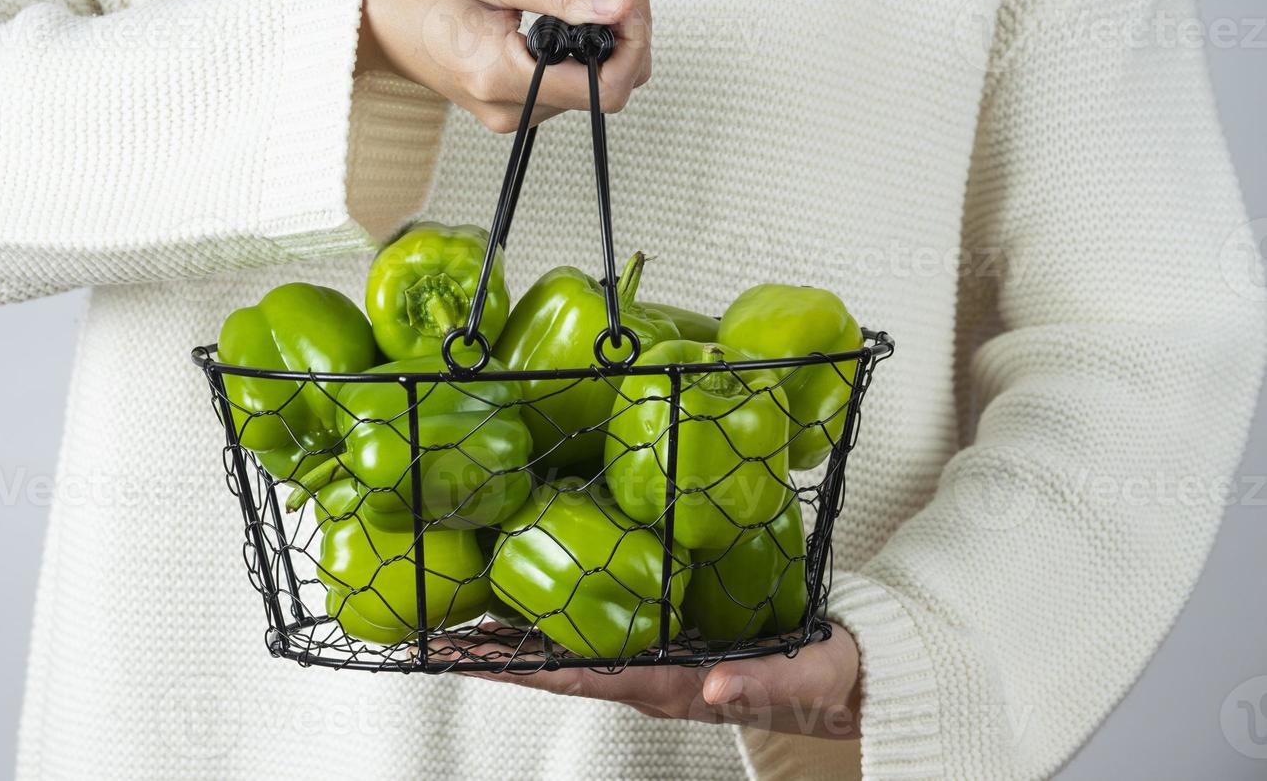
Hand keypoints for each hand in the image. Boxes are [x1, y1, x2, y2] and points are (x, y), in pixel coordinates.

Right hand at [358, 0, 652, 132]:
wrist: (368, 5)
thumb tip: (623, 6)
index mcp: (502, 77)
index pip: (605, 88)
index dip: (632, 38)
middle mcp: (511, 107)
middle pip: (608, 84)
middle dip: (624, 24)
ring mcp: (513, 109)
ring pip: (595, 81)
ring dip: (605, 26)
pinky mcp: (514, 99)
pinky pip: (571, 78)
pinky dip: (584, 38)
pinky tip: (566, 0)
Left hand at [461, 624, 861, 738]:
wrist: (844, 672)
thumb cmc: (821, 675)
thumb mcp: (801, 679)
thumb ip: (760, 682)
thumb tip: (716, 685)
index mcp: (670, 686)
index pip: (581, 675)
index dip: (521, 665)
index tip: (467, 655)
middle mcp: (648, 675)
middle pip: (557, 665)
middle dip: (495, 654)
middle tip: (435, 634)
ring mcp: (652, 658)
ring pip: (570, 647)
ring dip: (514, 636)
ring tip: (458, 615)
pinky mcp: (664, 636)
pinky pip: (598, 626)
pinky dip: (554, 615)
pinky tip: (526, 594)